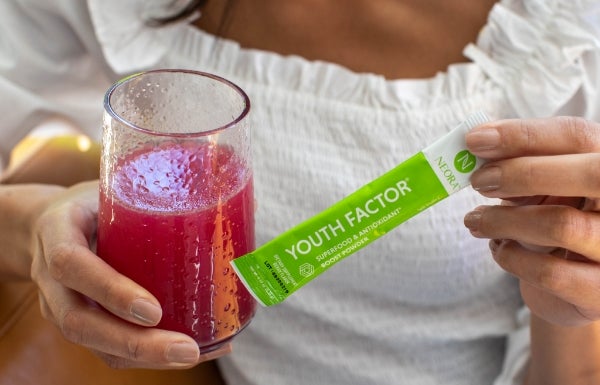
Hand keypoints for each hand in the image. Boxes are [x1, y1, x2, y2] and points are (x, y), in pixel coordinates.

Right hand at [30, 181, 230, 367]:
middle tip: (187, 349)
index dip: (109, 290)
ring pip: (94, 343)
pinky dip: (147, 356)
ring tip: (194, 354)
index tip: (153, 309)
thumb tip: (220, 186)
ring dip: (146, 357)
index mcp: (57, 232)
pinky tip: (189, 350)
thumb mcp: (109, 185)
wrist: (46, 225)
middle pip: (80, 323)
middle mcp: (51, 278)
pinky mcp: (81, 320)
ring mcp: (60, 305)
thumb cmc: (91, 203)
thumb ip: (151, 188)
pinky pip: (107, 347)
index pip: (71, 265)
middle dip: (136, 343)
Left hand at [463, 116, 599, 326]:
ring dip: (503, 220)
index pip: (577, 136)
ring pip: (562, 224)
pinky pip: (552, 273)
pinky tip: (499, 249)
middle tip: (478, 181)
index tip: (475, 140)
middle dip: (523, 173)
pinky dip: (512, 258)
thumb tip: (480, 144)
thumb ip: (523, 163)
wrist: (577, 286)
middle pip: (590, 174)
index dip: (523, 135)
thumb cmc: (558, 221)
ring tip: (475, 221)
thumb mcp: (546, 187)